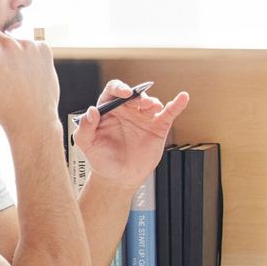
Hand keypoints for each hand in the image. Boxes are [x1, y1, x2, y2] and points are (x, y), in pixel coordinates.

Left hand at [72, 80, 189, 184]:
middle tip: (138, 103)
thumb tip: (91, 111)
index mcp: (108, 110)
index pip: (113, 91)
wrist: (118, 177)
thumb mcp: (86, 144)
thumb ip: (84, 128)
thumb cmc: (101, 158)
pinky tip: (182, 97)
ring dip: (152, 101)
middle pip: (134, 95)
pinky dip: (177, 104)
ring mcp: (143, 117)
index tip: (124, 93)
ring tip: (151, 107)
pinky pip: (169, 113)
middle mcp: (127, 110)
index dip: (119, 88)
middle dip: (136, 96)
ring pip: (150, 102)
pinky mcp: (157, 127)